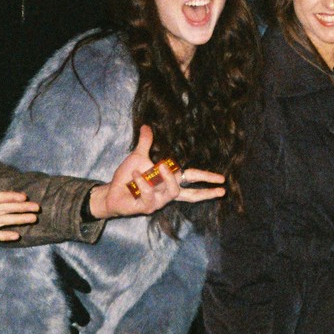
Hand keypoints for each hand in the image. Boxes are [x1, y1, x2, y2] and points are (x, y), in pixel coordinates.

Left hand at [90, 125, 226, 218]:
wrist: (111, 193)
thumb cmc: (127, 177)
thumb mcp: (138, 156)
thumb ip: (145, 143)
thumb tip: (146, 126)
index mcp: (168, 181)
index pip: (191, 179)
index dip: (206, 178)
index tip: (222, 179)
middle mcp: (166, 193)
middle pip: (191, 194)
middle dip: (207, 191)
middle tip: (221, 189)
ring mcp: (158, 202)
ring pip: (173, 191)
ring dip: (166, 176)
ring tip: (157, 165)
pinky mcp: (147, 207)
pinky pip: (149, 194)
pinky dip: (142, 182)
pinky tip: (134, 174)